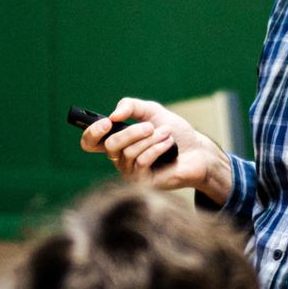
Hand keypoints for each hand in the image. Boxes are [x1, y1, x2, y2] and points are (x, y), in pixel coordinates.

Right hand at [79, 97, 233, 204]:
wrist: (197, 151)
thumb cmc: (174, 132)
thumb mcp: (152, 111)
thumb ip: (131, 106)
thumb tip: (113, 115)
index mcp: (117, 142)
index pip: (90, 142)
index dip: (92, 133)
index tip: (107, 122)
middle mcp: (119, 159)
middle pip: (110, 146)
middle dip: (132, 133)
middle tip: (150, 126)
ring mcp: (130, 172)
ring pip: (128, 153)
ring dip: (150, 139)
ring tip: (167, 134)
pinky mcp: (143, 182)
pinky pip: (142, 162)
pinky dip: (156, 148)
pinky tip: (169, 144)